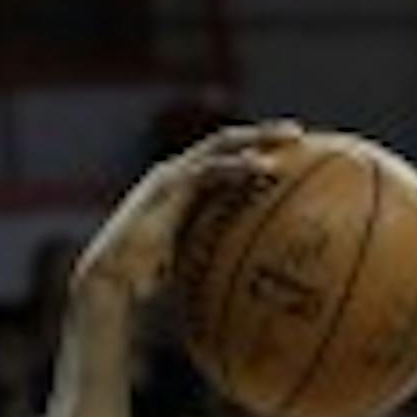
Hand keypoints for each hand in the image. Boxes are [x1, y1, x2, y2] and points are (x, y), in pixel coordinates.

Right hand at [74, 120, 302, 302]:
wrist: (115, 280)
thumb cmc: (154, 282)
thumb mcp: (195, 263)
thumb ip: (222, 256)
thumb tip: (262, 281)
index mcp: (186, 189)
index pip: (226, 161)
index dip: (257, 152)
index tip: (293, 154)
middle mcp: (179, 175)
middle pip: (228, 144)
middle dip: (264, 135)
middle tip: (300, 134)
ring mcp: (172, 177)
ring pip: (221, 146)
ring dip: (258, 139)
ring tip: (293, 138)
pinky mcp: (167, 186)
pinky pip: (208, 170)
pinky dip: (237, 166)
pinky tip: (264, 168)